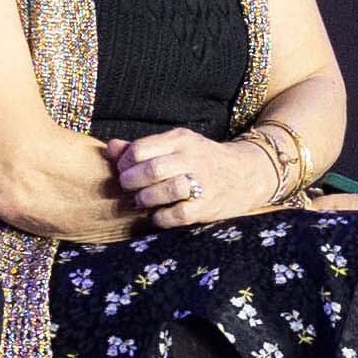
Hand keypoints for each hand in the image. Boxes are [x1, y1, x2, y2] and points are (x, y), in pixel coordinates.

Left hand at [108, 128, 277, 227]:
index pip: (140, 149)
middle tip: (128, 188)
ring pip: (166, 190)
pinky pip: (179, 214)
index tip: (123, 171)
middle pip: (151, 169)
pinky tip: (157, 216)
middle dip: (131, 182)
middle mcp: (192, 158)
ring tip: (141, 201)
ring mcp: (203, 182)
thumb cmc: (202, 160)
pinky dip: (162, 217)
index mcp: (181, 139)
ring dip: (146, 199)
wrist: (247, 173)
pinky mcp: (208, 206)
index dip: (124, 163)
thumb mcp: (175, 146)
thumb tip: (110, 148)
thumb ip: (141, 147)